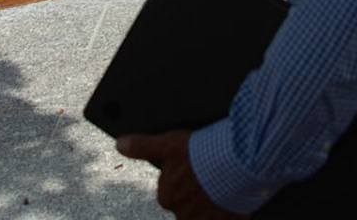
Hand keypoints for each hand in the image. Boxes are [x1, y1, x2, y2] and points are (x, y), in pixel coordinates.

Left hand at [115, 130, 248, 219]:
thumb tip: (120, 144)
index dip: (182, 177)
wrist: (236, 161)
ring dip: (213, 204)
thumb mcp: (168, 144)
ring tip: (223, 185)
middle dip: (197, 193)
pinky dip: (232, 212)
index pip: (170, 190)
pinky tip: (236, 197)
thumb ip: (143, 146)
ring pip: (206, 214)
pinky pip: (229, 219)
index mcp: (168, 197)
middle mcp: (184, 214)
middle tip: (209, 174)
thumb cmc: (200, 153)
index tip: (192, 167)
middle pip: (188, 204)